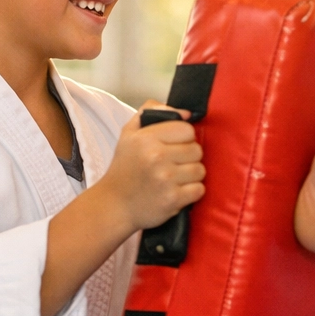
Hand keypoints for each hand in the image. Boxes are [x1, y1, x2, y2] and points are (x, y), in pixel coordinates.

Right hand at [97, 100, 205, 231]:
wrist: (114, 203)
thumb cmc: (125, 167)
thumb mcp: (129, 133)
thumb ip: (152, 112)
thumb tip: (186, 112)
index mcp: (146, 138)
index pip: (187, 130)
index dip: (183, 138)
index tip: (173, 147)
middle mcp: (156, 157)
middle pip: (197, 150)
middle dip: (188, 157)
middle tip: (174, 164)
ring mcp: (166, 179)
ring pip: (200, 170)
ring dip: (191, 175)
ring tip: (175, 178)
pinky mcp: (173, 199)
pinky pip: (200, 189)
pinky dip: (192, 192)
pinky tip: (177, 191)